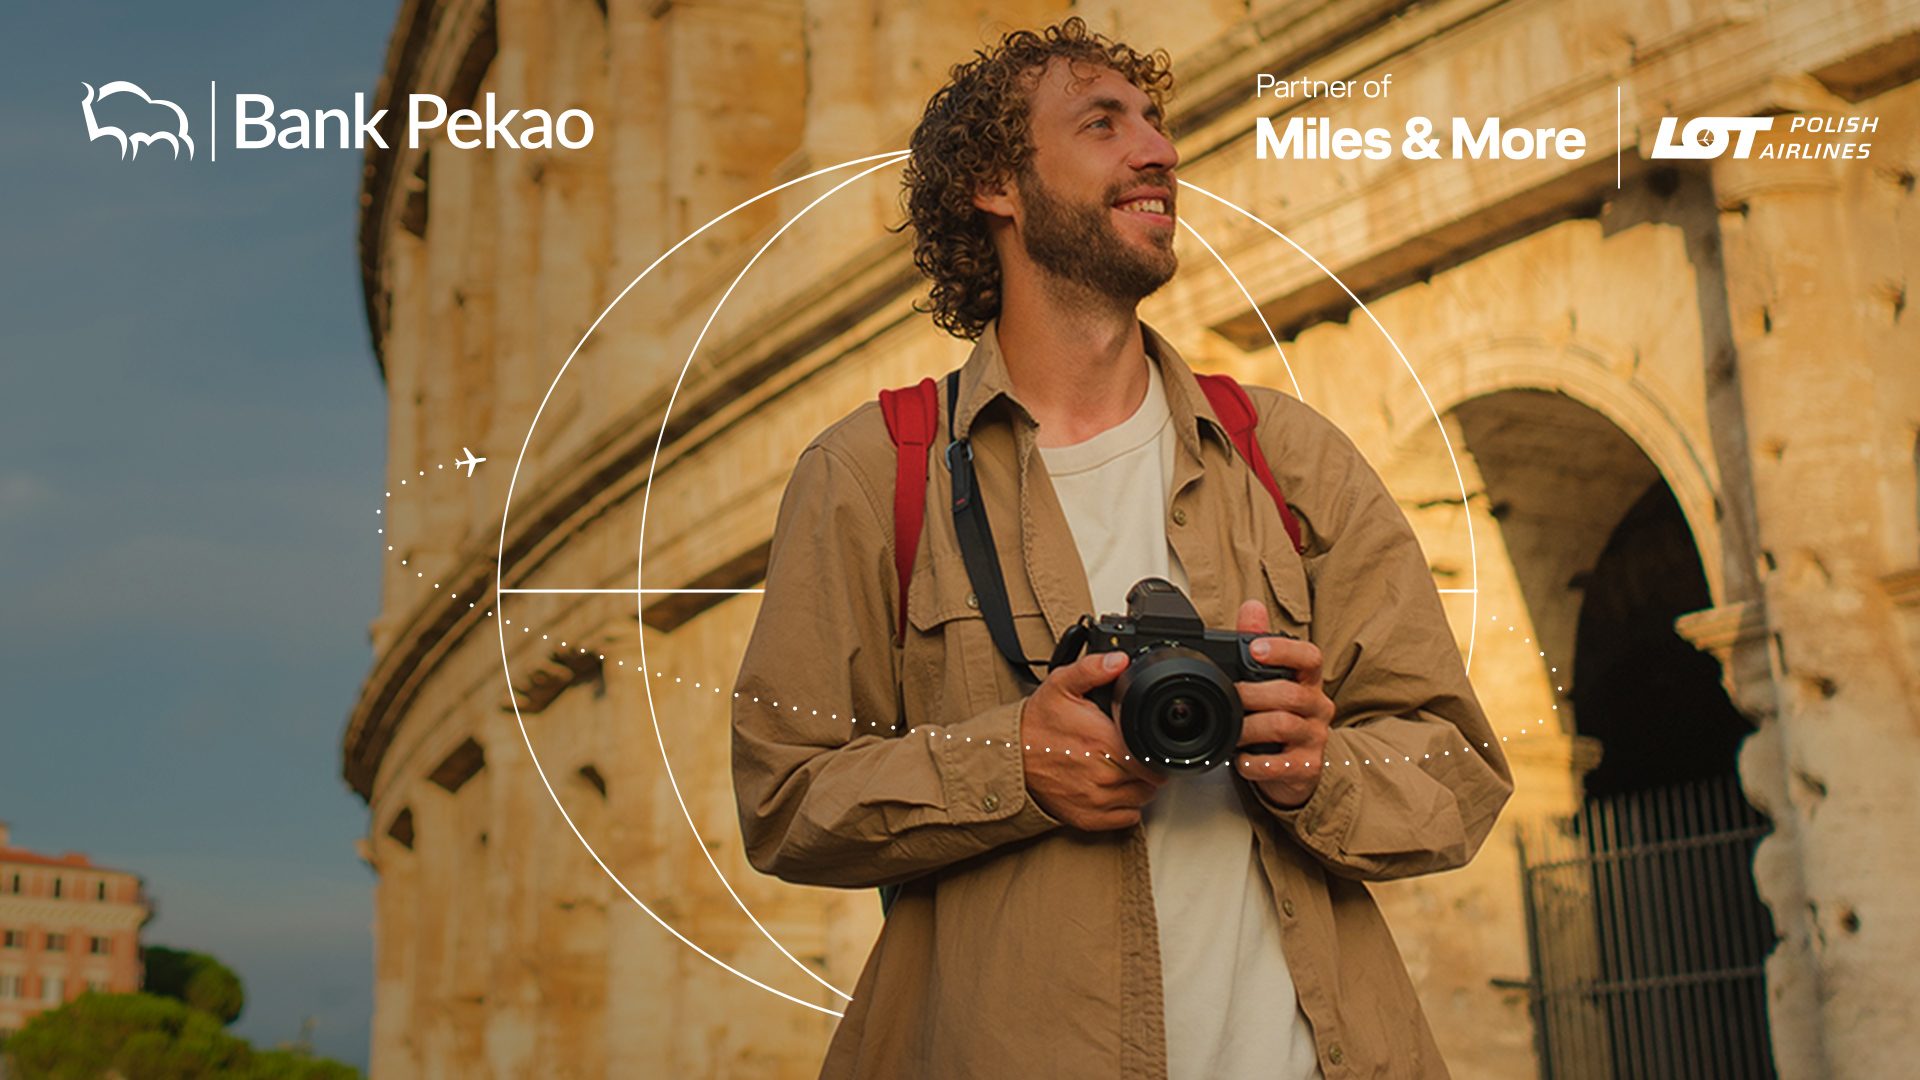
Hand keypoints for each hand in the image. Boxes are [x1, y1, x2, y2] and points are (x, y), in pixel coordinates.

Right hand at [1020, 651, 1167, 830]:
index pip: (1152, 755)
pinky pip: (1128, 819)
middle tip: (1130, 751)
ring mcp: (1096, 800)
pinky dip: (1127, 807)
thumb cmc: (1036, 723)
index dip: (1153, 747)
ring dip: (1140, 785)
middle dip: (1147, 764)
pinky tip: (1114, 789)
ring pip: (1143, 798)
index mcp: (1104, 742)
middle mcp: (1103, 774)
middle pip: (1152, 777)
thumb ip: (1092, 669)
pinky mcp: (1088, 819)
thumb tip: (1118, 660)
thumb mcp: (1061, 685)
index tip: (1142, 739)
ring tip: (1122, 768)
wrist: (1009, 757)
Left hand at [1231, 600, 1333, 808]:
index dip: (1283, 651)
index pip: (1310, 657)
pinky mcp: (1306, 766)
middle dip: (1252, 695)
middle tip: (1231, 698)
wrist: (1296, 770)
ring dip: (1249, 728)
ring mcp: (1315, 738)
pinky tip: (1243, 760)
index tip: (1256, 649)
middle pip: (1289, 694)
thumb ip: (1260, 644)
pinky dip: (1254, 763)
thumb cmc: (1281, 718)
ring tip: (1233, 732)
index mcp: (1308, 681)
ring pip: (1282, 725)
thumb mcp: (1272, 681)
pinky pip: (1279, 764)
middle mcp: (1317, 707)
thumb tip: (1251, 607)